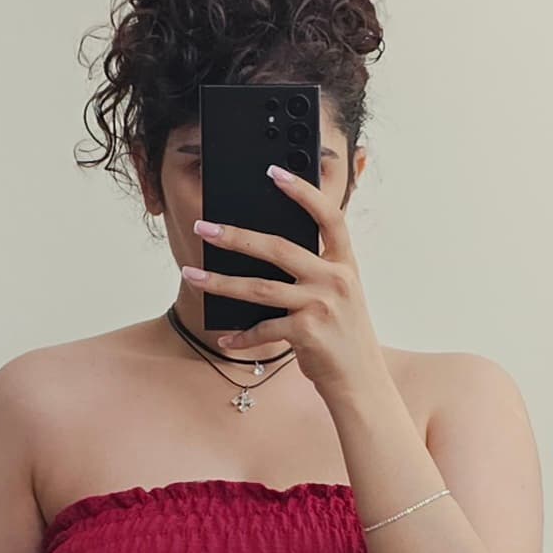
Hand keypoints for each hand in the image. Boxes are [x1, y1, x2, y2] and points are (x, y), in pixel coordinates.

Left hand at [180, 164, 384, 396]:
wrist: (361, 381)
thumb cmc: (343, 336)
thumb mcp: (340, 296)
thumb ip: (314, 272)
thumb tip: (263, 255)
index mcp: (345, 263)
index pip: (328, 216)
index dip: (303, 191)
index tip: (274, 171)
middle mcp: (335, 279)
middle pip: (277, 248)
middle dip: (235, 236)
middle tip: (203, 228)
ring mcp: (321, 305)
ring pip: (259, 288)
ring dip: (220, 282)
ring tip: (192, 276)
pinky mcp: (307, 332)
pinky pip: (264, 329)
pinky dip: (242, 336)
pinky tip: (225, 338)